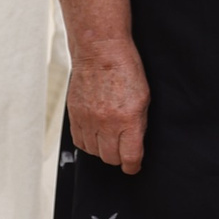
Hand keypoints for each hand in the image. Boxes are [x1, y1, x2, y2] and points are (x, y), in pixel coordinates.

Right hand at [67, 40, 149, 173]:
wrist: (100, 52)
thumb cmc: (126, 70)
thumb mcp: (144, 98)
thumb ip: (139, 124)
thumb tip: (134, 145)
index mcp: (128, 119)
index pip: (130, 157)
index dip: (133, 166)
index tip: (133, 166)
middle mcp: (106, 123)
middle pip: (110, 158)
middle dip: (118, 157)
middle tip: (122, 150)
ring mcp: (88, 120)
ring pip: (93, 152)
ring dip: (102, 150)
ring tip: (108, 139)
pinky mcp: (74, 115)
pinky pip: (79, 141)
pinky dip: (87, 142)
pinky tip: (94, 134)